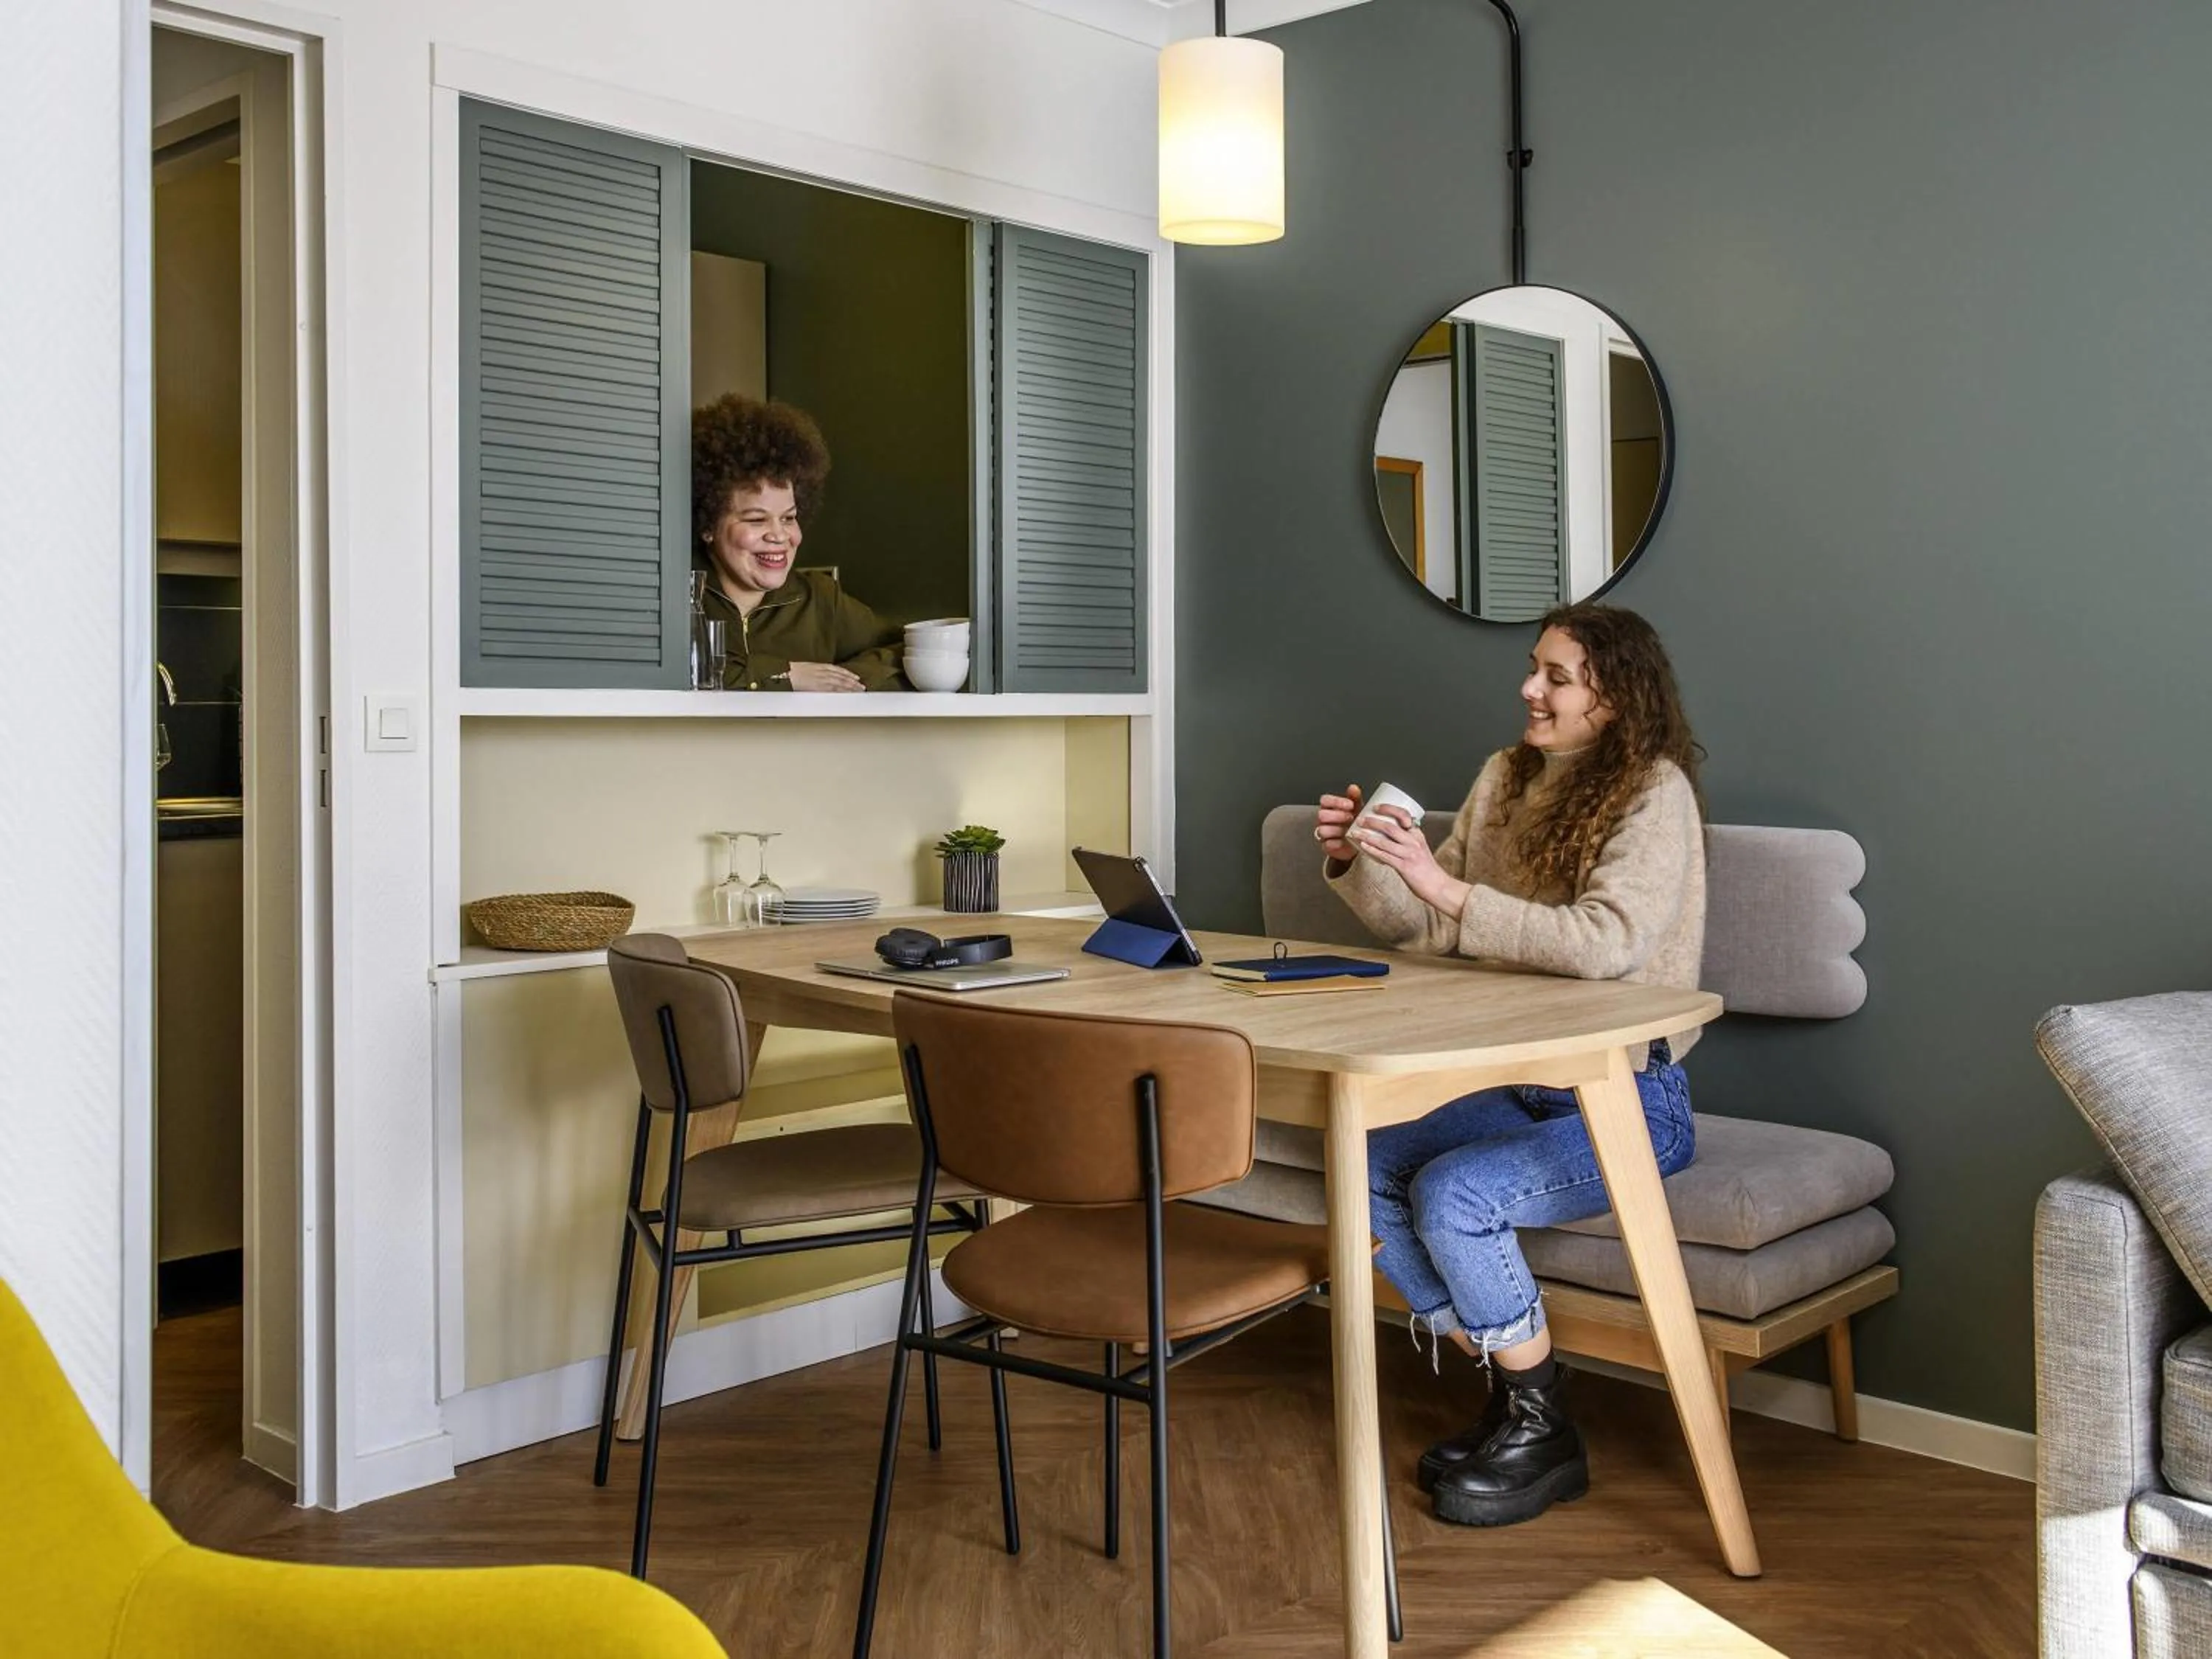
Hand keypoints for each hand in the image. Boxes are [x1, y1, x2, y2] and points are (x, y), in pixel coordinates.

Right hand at [787, 661, 865, 692]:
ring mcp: (822, 679)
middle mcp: (823, 672)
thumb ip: (812, 671)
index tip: (855, 677)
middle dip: (853, 682)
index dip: (847, 674)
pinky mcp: (820, 686)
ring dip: (851, 687)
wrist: (784, 673)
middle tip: (862, 687)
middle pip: (842, 677)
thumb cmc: (790, 672)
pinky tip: (849, 694)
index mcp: (819, 666)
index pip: (837, 670)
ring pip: (841, 683)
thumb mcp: (803, 668)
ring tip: (860, 691)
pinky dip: (843, 691)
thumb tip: (815, 677)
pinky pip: (834, 689)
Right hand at [1315, 786, 1364, 864]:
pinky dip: (1337, 842)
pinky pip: (1327, 844)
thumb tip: (1353, 787)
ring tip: (1348, 830)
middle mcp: (1324, 820)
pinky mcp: (1326, 846)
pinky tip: (1346, 840)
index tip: (1350, 804)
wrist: (1357, 841)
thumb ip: (1355, 798)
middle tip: (1350, 818)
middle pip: (1321, 815)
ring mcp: (1324, 833)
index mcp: (1329, 808)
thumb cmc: (1354, 822)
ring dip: (1337, 829)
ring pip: (1322, 830)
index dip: (1336, 801)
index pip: (1325, 800)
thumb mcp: (1357, 808)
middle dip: (1337, 816)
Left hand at [1351, 807, 1468, 913]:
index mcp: (1417, 834)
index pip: (1404, 815)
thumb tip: (1387, 833)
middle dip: (1372, 822)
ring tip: (1355, 832)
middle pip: (1390, 827)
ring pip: (1384, 841)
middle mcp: (1414, 841)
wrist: (1438, 886)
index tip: (1376, 807)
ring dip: (1367, 836)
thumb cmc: (1426, 868)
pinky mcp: (1404, 867)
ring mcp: (1409, 854)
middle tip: (1359, 819)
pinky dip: (1372, 850)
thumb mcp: (1420, 847)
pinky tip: (1362, 846)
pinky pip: (1384, 856)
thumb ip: (1407, 840)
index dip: (1388, 809)